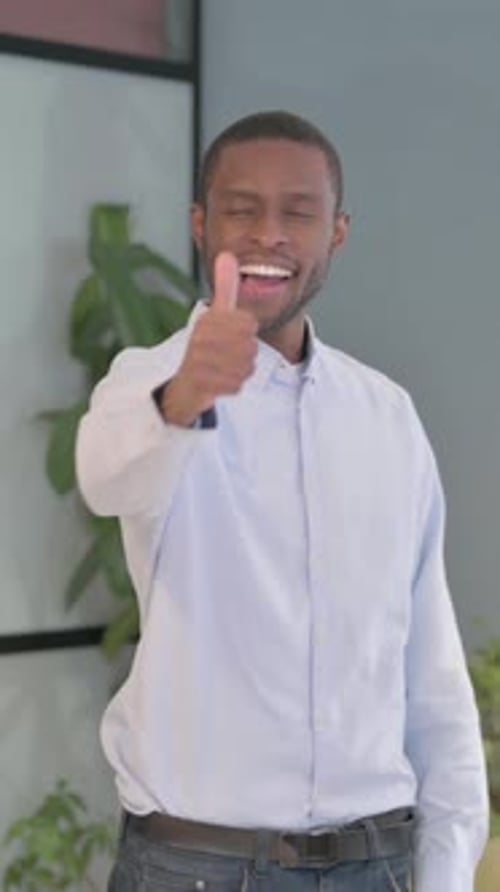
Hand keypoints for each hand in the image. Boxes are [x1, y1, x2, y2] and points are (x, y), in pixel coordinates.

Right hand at [160, 252, 257, 425]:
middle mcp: (201, 338)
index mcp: (208, 320)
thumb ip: (225, 287)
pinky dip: (233, 386)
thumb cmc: (205, 348)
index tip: (233, 336)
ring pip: (246, 366)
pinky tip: (223, 382)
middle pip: (251, 345)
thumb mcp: (215, 315)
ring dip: (241, 371)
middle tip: (230, 356)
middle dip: (246, 354)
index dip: (248, 332)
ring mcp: (199, 362)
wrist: (185, 386)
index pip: (249, 322)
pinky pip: (236, 385)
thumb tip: (227, 255)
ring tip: (226, 369)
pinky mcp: (200, 384)